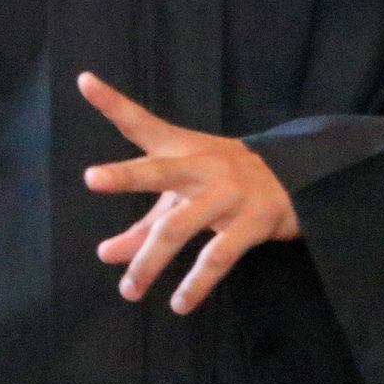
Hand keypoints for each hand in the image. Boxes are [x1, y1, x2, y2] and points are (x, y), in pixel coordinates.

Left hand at [78, 71, 297, 314]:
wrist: (300, 179)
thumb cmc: (225, 183)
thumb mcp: (184, 194)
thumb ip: (143, 225)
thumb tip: (105, 255)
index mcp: (181, 148)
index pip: (141, 123)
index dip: (112, 103)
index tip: (84, 81)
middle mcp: (201, 166)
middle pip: (160, 170)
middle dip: (127, 175)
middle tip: (92, 177)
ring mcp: (227, 194)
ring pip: (179, 227)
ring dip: (150, 261)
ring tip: (128, 289)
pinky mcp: (251, 223)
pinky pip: (217, 257)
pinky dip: (196, 284)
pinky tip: (180, 303)